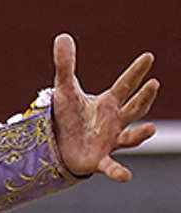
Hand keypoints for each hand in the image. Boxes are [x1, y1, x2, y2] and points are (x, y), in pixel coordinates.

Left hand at [51, 33, 158, 181]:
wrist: (58, 145)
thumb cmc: (67, 117)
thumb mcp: (64, 90)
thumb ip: (65, 65)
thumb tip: (62, 36)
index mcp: (108, 104)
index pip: (125, 85)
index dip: (136, 71)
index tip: (148, 56)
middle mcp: (114, 122)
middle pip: (135, 108)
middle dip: (144, 98)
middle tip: (153, 84)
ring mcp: (109, 142)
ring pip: (130, 138)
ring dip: (141, 134)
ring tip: (152, 129)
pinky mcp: (98, 160)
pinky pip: (111, 167)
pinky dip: (118, 171)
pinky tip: (126, 176)